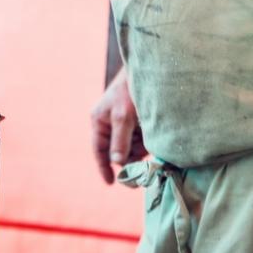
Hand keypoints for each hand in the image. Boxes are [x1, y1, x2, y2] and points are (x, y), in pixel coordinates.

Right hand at [90, 67, 146, 183]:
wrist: (148, 70)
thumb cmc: (129, 90)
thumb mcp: (123, 116)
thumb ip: (119, 140)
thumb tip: (117, 163)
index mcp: (99, 121)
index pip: (99, 150)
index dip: (104, 167)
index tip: (111, 182)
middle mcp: (110, 123)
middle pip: (118, 151)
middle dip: (129, 156)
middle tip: (142, 161)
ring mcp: (124, 122)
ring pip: (131, 146)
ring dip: (140, 148)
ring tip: (148, 139)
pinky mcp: (137, 121)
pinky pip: (140, 138)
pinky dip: (146, 141)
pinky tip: (152, 134)